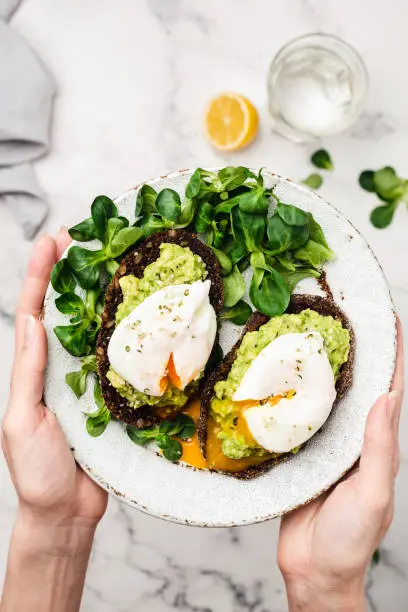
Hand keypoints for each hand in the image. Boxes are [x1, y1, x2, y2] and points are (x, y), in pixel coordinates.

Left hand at [2, 231, 107, 530]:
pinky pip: (120, 361)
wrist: (67, 512)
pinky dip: (129, 335)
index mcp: (33, 370)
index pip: (35, 312)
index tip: (53, 241)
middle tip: (91, 238)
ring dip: (104, 296)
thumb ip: (28, 372)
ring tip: (119, 263)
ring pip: (97, 331)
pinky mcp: (113, 396)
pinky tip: (142, 317)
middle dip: (75, 273)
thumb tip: (32, 322)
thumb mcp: (21, 420)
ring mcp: (89, 381)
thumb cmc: (37, 472)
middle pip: (67, 312)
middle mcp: (61, 368)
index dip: (42, 276)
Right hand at [278, 318, 403, 611]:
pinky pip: (297, 417)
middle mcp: (354, 438)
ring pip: (325, 396)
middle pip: (358, 385)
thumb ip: (379, 449)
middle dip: (357, 349)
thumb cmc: (349, 541)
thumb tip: (387, 398)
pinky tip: (280, 376)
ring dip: (322, 366)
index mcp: (377, 445)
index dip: (393, 354)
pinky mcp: (300, 452)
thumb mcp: (372, 494)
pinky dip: (292, 394)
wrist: (314, 571)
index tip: (390, 319)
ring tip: (310, 333)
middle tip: (345, 313)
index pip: (390, 391)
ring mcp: (326, 444)